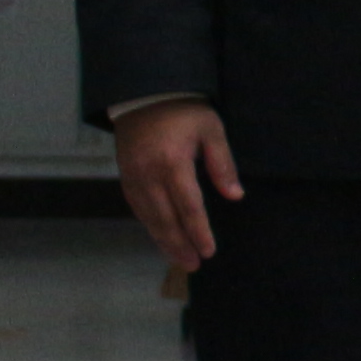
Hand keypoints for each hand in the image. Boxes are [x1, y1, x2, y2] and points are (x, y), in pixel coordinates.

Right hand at [114, 100, 241, 278]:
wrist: (144, 95)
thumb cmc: (185, 111)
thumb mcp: (212, 130)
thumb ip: (222, 164)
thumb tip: (235, 196)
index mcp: (173, 163)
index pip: (188, 207)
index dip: (199, 232)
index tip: (208, 251)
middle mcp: (149, 175)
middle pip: (165, 219)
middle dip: (180, 244)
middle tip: (193, 265)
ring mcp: (133, 177)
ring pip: (148, 217)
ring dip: (163, 240)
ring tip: (179, 259)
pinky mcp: (125, 176)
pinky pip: (137, 207)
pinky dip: (149, 225)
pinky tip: (161, 236)